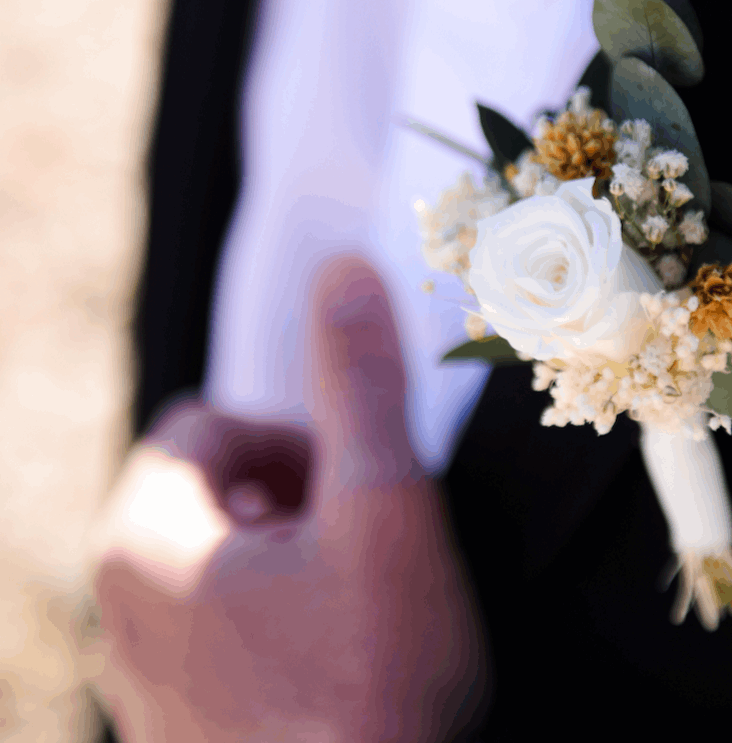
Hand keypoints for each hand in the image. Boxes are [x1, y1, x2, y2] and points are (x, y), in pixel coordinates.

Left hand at [87, 256, 489, 741]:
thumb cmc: (373, 683)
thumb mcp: (381, 508)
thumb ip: (362, 382)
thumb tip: (344, 267)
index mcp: (143, 539)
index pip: (205, 424)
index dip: (292, 440)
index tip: (350, 495)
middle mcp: (117, 606)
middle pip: (211, 489)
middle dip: (294, 501)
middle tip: (357, 554)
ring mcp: (144, 672)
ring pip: (218, 558)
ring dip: (291, 560)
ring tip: (351, 614)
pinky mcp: (180, 722)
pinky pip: (221, 626)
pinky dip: (278, 620)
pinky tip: (332, 668)